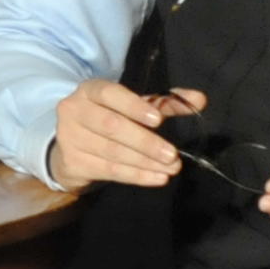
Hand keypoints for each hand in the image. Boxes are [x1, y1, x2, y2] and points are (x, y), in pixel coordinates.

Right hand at [50, 79, 204, 187]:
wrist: (71, 146)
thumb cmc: (109, 118)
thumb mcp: (134, 107)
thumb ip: (165, 103)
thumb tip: (200, 100)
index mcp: (90, 90)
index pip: (110, 94)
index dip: (134, 106)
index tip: (158, 120)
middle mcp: (74, 110)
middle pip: (112, 126)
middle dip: (145, 142)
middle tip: (172, 155)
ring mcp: (69, 138)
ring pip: (113, 152)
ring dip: (145, 162)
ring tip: (171, 168)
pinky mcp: (72, 162)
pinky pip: (109, 171)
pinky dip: (136, 176)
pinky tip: (157, 178)